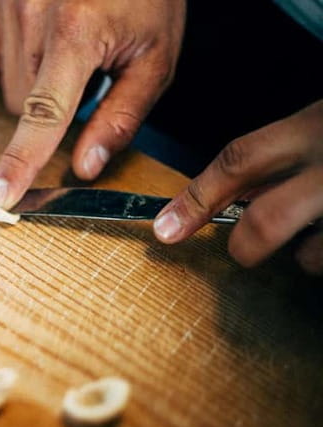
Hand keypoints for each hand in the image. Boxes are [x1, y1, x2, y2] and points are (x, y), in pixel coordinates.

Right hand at [0, 0, 185, 207]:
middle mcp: (33, 13)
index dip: (21, 163)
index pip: (43, 116)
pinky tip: (36, 49)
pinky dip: (9, 68)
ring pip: (5, 89)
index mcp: (78, 32)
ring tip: (68, 51)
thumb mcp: (155, 56)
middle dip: (52, 110)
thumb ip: (121, 117)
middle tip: (86, 76)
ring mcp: (7, 3)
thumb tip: (86, 166)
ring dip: (34, 87)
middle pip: (23, 108)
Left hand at [153, 100, 322, 273]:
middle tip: (243, 251)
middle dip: (245, 247)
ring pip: (309, 252)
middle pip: (266, 221)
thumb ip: (280, 155)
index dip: (197, 199)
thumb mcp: (318, 125)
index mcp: (310, 128)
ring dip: (305, 254)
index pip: (237, 161)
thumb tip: (227, 195)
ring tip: (316, 235)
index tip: (165, 227)